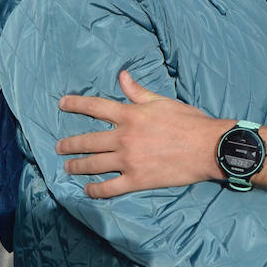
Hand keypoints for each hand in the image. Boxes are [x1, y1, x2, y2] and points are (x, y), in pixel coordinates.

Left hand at [57, 71, 224, 196]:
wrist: (207, 147)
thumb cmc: (188, 121)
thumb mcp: (161, 101)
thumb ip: (137, 92)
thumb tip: (122, 76)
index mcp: (130, 115)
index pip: (95, 107)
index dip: (75, 104)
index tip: (61, 104)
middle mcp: (124, 137)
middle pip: (88, 140)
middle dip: (70, 144)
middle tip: (59, 147)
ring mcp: (129, 160)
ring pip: (94, 164)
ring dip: (77, 166)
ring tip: (68, 167)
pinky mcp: (137, 180)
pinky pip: (110, 187)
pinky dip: (96, 190)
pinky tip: (88, 189)